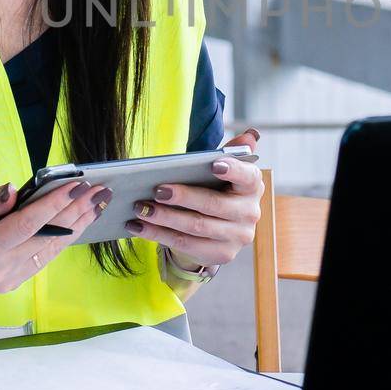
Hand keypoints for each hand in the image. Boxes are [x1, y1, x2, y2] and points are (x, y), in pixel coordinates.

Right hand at [0, 178, 109, 294]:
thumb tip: (18, 192)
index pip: (27, 225)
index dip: (54, 204)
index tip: (77, 185)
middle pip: (46, 238)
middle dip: (76, 211)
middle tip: (100, 191)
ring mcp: (7, 280)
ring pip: (50, 250)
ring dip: (76, 225)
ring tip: (96, 204)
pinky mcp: (12, 283)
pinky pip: (42, 258)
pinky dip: (61, 238)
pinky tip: (77, 222)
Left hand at [125, 129, 262, 271]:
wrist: (220, 225)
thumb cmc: (216, 188)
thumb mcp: (223, 169)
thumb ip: (231, 153)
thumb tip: (248, 135)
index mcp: (252, 186)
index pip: (247, 176)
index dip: (232, 170)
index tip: (214, 164)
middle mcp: (250, 213)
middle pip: (213, 205)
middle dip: (183, 197)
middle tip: (157, 190)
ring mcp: (237, 236)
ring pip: (196, 227)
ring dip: (164, 218)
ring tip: (140, 208)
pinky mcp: (221, 254)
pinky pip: (185, 244)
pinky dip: (158, 235)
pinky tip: (138, 226)